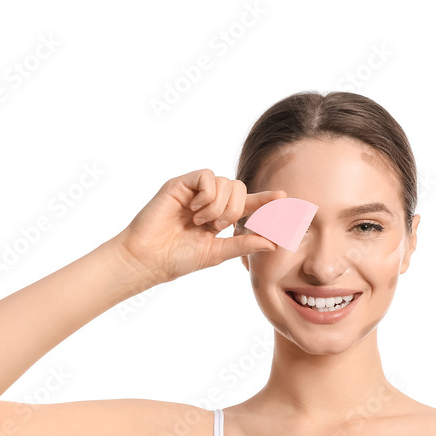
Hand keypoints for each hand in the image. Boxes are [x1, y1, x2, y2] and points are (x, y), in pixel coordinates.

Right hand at [113, 169, 285, 283]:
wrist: (149, 258)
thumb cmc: (178, 259)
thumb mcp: (217, 253)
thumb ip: (243, 244)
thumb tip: (273, 242)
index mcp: (219, 217)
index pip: (248, 204)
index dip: (266, 199)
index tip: (285, 197)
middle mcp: (209, 200)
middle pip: (239, 188)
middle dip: (235, 209)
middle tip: (218, 226)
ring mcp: (195, 191)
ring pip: (225, 182)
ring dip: (219, 206)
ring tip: (200, 221)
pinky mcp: (181, 184)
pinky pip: (208, 177)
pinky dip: (207, 195)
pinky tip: (195, 210)